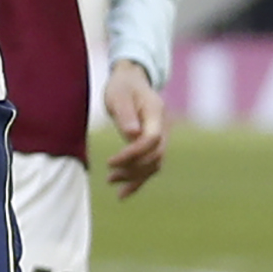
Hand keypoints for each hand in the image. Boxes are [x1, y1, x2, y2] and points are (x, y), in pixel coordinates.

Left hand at [101, 60, 167, 196]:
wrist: (131, 80)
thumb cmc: (122, 86)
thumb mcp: (118, 95)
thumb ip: (125, 114)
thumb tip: (133, 134)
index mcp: (155, 112)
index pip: (150, 140)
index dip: (132, 154)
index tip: (110, 162)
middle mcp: (162, 126)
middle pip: (155, 155)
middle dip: (133, 169)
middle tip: (110, 176)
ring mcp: (160, 136)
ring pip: (155, 164)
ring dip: (135, 177)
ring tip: (111, 182)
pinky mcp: (153, 144)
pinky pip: (150, 165)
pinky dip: (139, 179)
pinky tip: (122, 191)